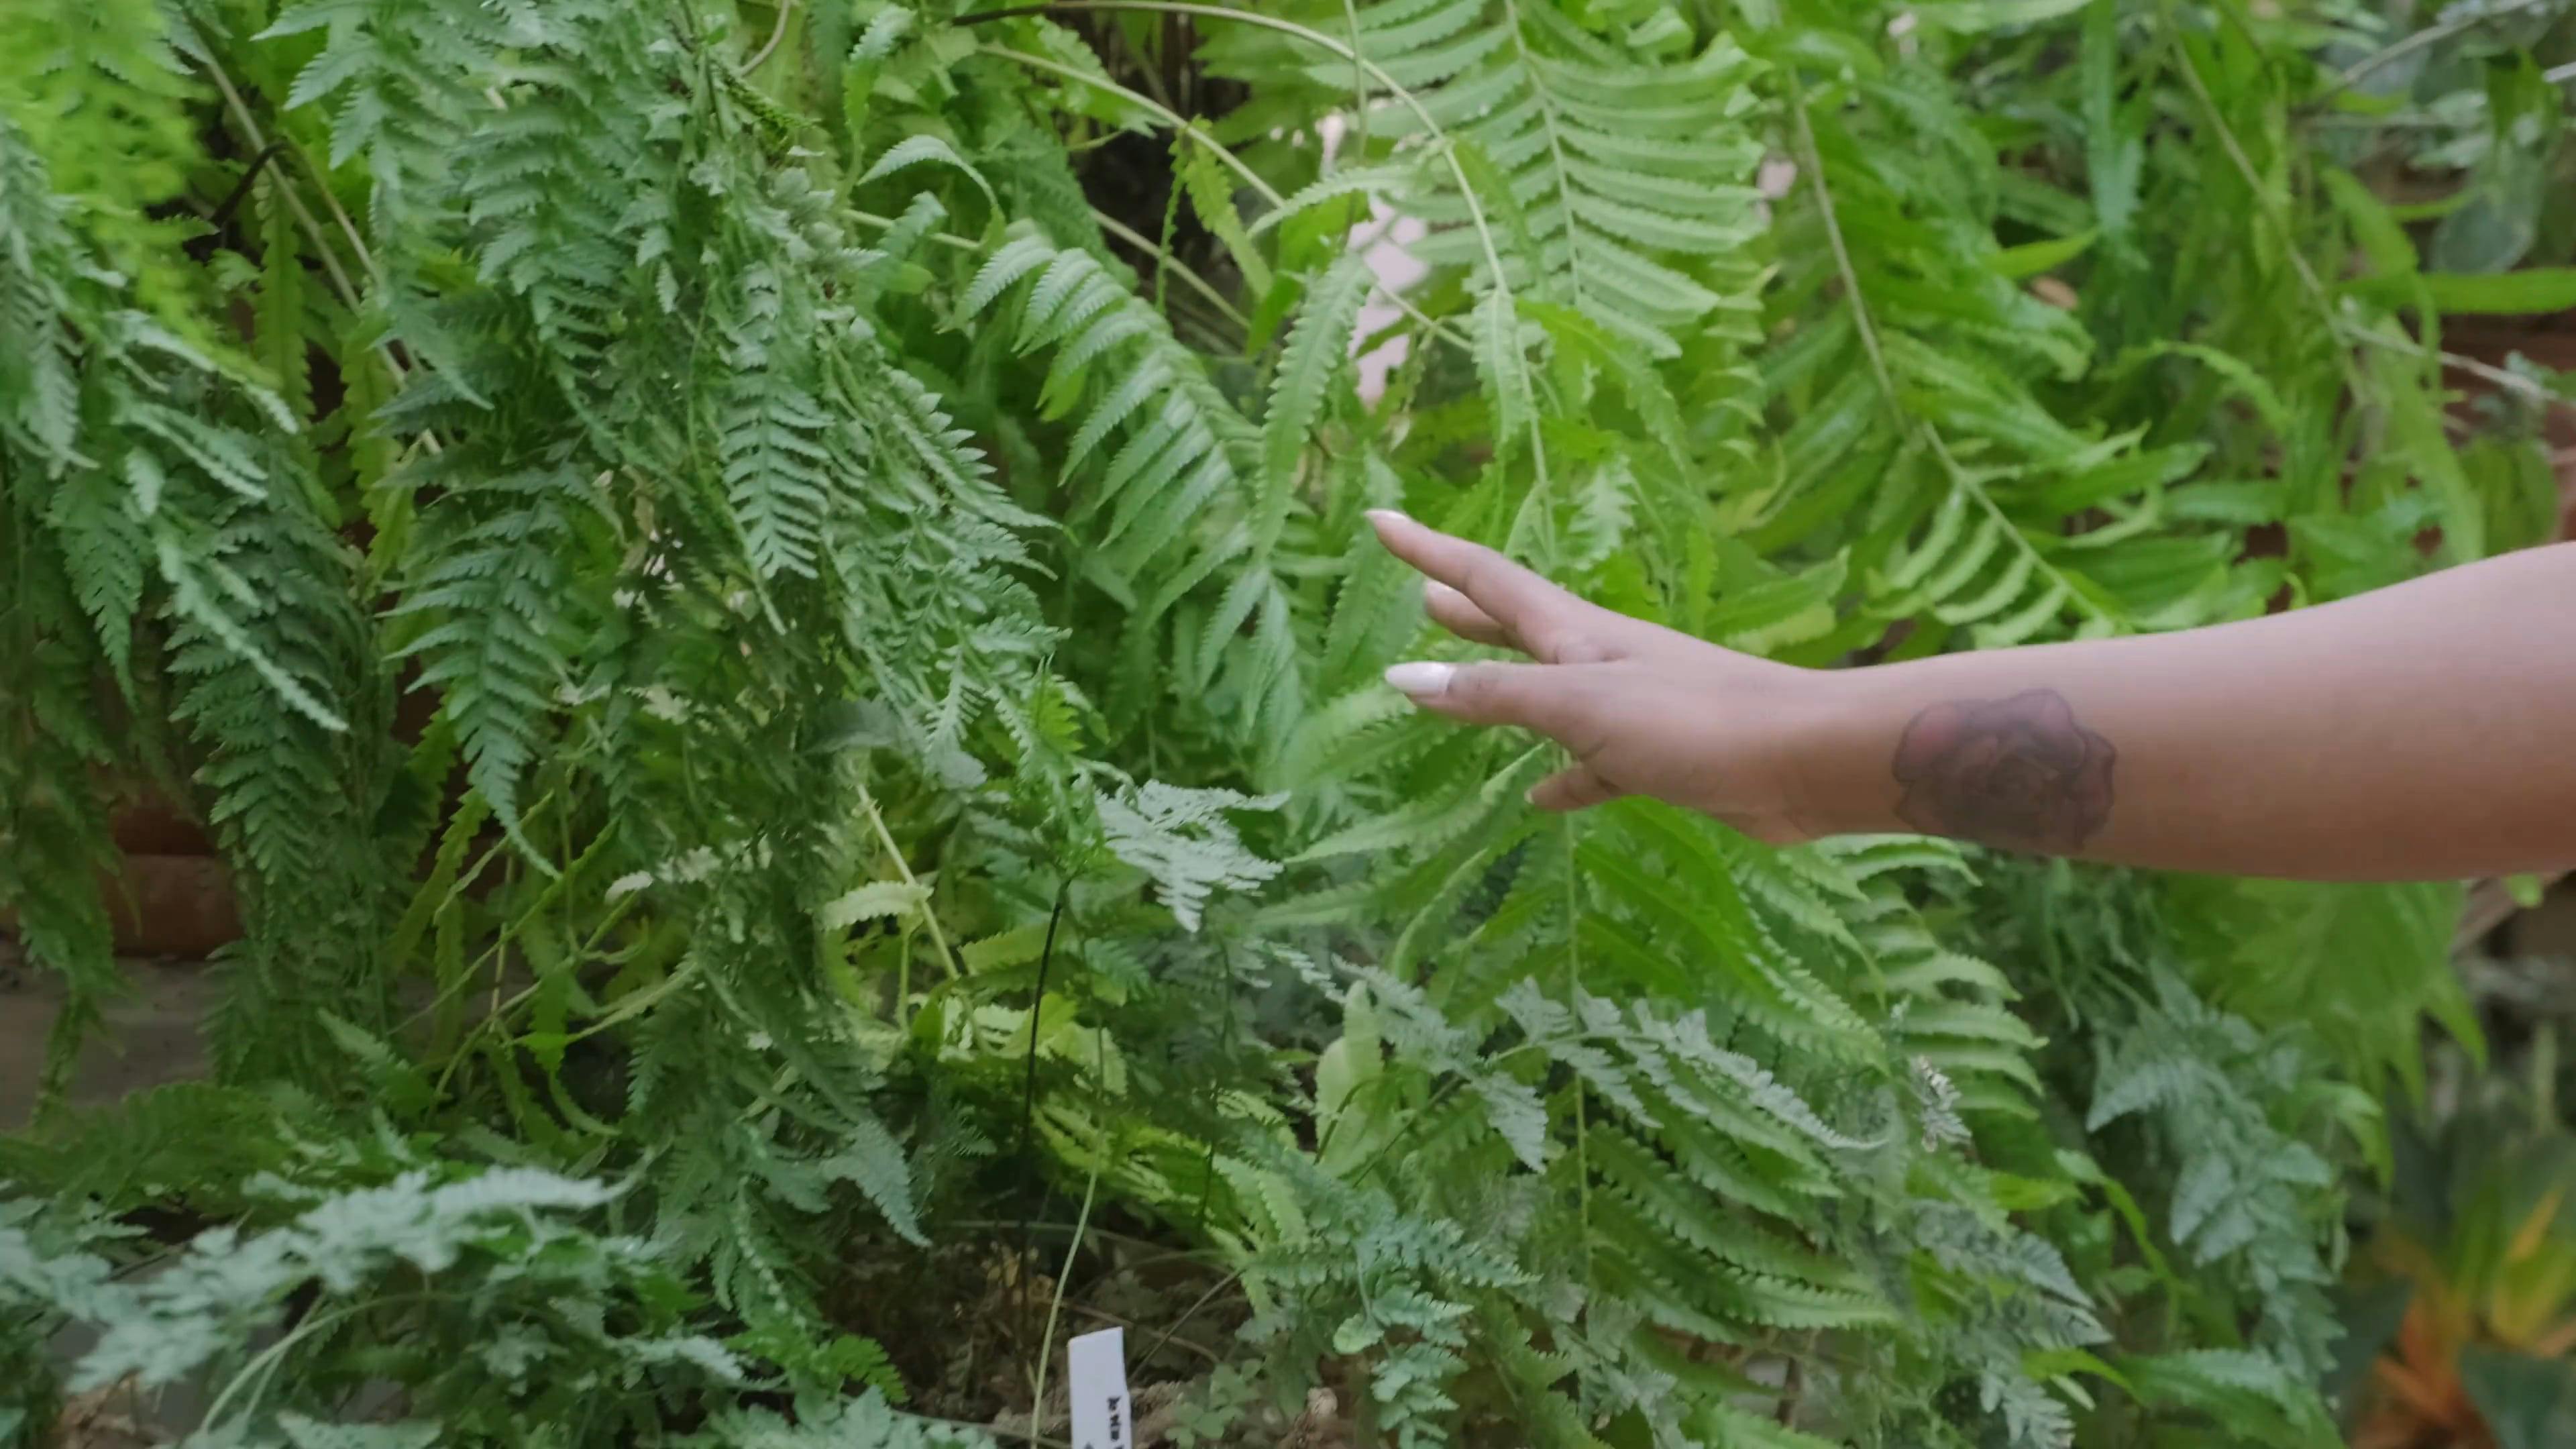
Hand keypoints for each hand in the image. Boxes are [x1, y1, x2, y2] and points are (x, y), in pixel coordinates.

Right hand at [1367, 511, 1849, 842]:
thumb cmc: (1694, 720)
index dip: (1430, 549)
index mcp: (1576, 635)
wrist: (1806, 758)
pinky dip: (1562, 776)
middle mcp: (1600, 659)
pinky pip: (1592, 763)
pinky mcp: (1660, 755)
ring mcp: (1632, 706)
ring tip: (1459, 685)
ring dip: (1503, 687)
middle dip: (1466, 608)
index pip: (1487, 579)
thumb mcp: (1580, 705)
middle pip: (1517, 625)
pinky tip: (1539, 797)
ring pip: (1549, 692)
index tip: (1380, 521)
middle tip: (1421, 590)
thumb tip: (1404, 677)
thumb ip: (1495, 694)